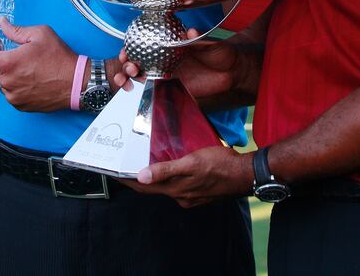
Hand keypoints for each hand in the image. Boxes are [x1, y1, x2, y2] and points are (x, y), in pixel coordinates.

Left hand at [0, 18, 76, 111]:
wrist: (76, 82)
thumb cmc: (59, 57)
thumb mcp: (40, 34)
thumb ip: (16, 30)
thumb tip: (1, 23)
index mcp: (9, 64)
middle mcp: (7, 83)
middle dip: (2, 65)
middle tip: (21, 59)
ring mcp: (13, 97)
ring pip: (3, 84)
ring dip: (11, 78)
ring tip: (30, 71)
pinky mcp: (20, 106)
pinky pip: (12, 95)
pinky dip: (18, 89)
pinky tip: (33, 81)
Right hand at [115, 29, 243, 106]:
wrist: (232, 73)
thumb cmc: (221, 52)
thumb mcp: (210, 42)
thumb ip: (198, 38)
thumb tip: (190, 31)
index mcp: (172, 43)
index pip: (147, 40)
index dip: (133, 42)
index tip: (127, 46)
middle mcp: (166, 56)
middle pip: (139, 57)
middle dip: (127, 60)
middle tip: (128, 64)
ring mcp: (167, 71)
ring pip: (141, 72)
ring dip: (129, 74)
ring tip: (129, 76)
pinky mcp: (171, 87)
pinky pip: (152, 87)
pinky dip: (140, 87)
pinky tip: (134, 87)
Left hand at [122, 146, 253, 207]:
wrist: (246, 175)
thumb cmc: (220, 164)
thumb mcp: (192, 162)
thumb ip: (167, 170)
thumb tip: (141, 176)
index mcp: (176, 189)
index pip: (144, 187)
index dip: (128, 180)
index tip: (113, 174)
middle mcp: (181, 196)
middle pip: (153, 188)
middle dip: (137, 180)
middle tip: (124, 168)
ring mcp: (191, 196)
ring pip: (166, 187)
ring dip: (154, 179)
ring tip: (143, 166)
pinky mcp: (200, 193)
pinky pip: (178, 186)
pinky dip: (169, 179)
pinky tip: (170, 169)